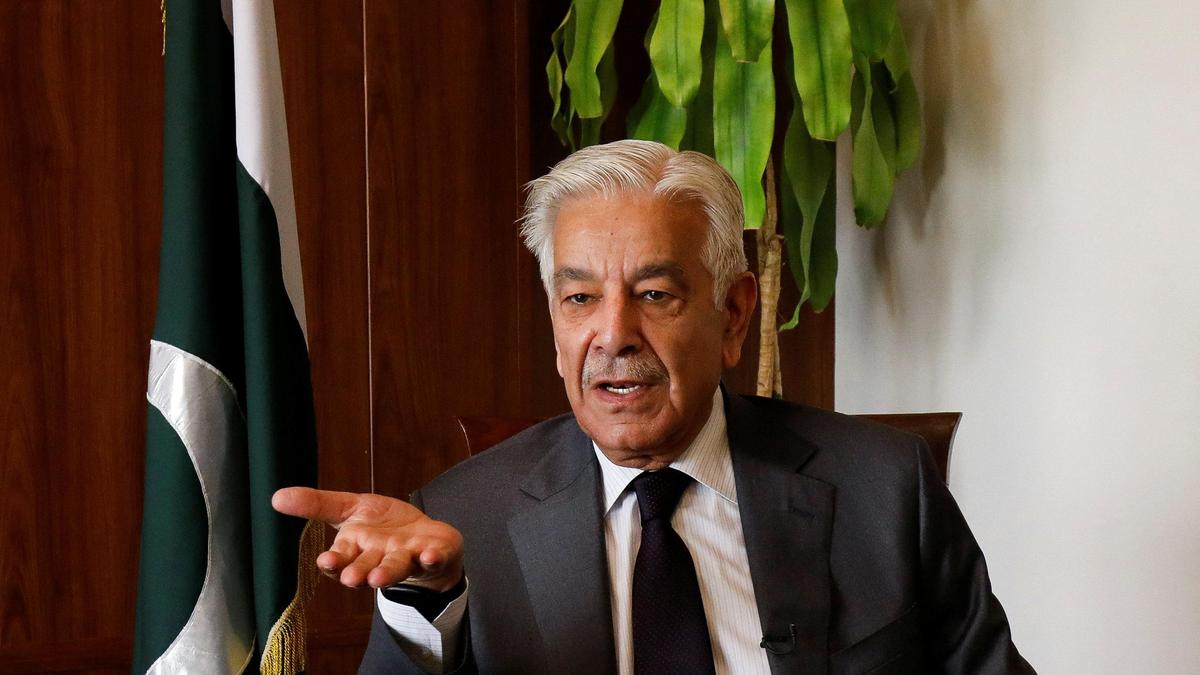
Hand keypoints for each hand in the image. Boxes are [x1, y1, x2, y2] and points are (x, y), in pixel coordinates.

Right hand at [272, 487, 463, 590]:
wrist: (426, 539)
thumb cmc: (383, 527)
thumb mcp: (350, 509)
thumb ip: (318, 504)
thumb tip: (276, 497)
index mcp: (357, 548)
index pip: (341, 558)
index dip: (335, 562)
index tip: (327, 562)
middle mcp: (380, 558)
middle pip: (367, 567)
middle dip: (359, 572)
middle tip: (352, 578)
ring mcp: (408, 558)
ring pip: (396, 567)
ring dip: (388, 572)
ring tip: (380, 577)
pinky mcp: (434, 554)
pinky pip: (434, 558)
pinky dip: (433, 557)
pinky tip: (430, 554)